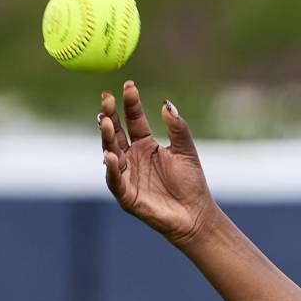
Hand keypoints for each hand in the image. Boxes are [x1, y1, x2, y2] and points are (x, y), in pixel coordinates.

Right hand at [99, 81, 215, 246]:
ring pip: (111, 152)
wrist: (195, 214)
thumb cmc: (190, 183)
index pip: (133, 119)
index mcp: (145, 144)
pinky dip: (112, 168)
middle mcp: (132, 157)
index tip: (129, 85)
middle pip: (116, 132)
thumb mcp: (186, 151)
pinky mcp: (126, 194)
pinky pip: (115, 180)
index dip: (130, 103)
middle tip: (106, 98)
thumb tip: (166, 103)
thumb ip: (177, 128)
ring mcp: (127, 175)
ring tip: (105, 122)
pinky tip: (112, 156)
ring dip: (106, 137)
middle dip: (110, 115)